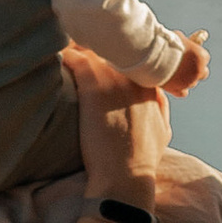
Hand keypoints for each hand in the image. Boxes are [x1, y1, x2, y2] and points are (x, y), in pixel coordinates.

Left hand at [60, 43, 171, 196]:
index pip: (134, 55)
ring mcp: (114, 81)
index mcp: (150, 85)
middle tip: (81, 48)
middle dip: (99, 46)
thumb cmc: (142, 158)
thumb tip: (156, 97)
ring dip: (80, 48)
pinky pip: (76, 59)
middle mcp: (133, 78)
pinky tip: (58, 58)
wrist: (125, 175)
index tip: (106, 54)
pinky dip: (65, 56)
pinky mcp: (94, 88)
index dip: (119, 53)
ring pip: (95, 49)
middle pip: (115, 48)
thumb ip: (160, 107)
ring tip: (67, 50)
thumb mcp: (163, 130)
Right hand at [167, 32, 210, 97]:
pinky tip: (173, 84)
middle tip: (187, 66)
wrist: (152, 55)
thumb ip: (187, 41)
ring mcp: (189, 81)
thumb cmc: (165, 43)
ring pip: (192, 83)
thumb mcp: (178, 37)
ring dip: (187, 79)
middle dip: (196, 70)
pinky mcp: (178, 89)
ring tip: (176, 74)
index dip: (197, 57)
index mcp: (201, 56)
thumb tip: (194, 39)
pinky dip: (180, 89)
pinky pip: (183, 92)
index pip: (205, 58)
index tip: (190, 55)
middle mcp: (198, 70)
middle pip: (203, 73)